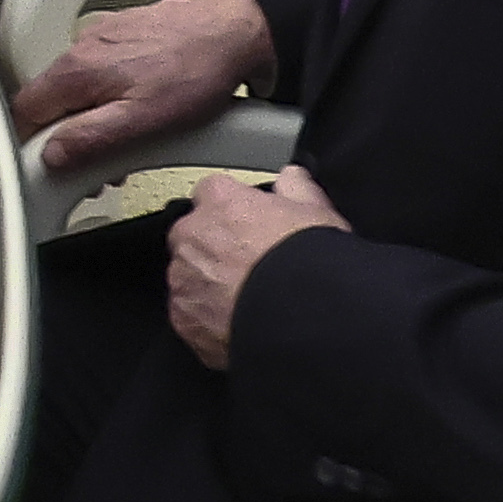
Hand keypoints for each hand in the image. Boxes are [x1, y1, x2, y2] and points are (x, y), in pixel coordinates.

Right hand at [6, 0, 281, 171]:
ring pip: (76, 86)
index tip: (52, 164)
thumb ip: (89, 138)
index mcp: (76, 69)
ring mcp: (102, 37)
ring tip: (126, 140)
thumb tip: (52, 154)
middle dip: (66, 135)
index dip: (32, 143)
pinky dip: (108, 95)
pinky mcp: (124, 33)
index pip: (24, 110)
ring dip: (90, 117)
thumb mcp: (142, 121)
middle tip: (97, 163)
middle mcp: (82, 46)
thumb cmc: (197, 72)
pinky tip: (139, 107)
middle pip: (49, 99)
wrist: (236, 35)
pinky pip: (100, 71)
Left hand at [165, 167, 347, 365]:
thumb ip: (297, 188)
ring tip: (246, 301)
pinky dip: (206, 319)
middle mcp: (191, 235)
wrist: (305, 321)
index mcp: (220, 201)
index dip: (233, 210)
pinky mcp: (183, 318)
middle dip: (214, 248)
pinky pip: (189, 314)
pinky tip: (237, 324)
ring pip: (188, 275)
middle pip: (193, 235)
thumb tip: (291, 178)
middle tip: (249, 268)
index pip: (212, 192)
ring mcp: (183, 278)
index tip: (249, 226)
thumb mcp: (318, 213)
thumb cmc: (311, 265)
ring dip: (208, 284)